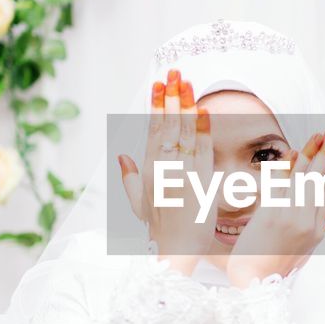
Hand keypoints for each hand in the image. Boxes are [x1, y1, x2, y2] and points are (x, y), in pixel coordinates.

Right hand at [118, 68, 216, 276]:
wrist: (175, 251)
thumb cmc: (159, 229)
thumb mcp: (138, 203)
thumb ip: (129, 177)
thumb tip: (121, 154)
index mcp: (148, 170)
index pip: (153, 130)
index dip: (157, 106)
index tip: (159, 84)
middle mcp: (163, 168)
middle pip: (168, 125)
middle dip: (171, 96)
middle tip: (174, 71)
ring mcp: (182, 174)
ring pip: (184, 133)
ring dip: (186, 105)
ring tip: (188, 82)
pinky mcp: (200, 182)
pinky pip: (202, 151)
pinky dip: (203, 130)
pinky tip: (203, 110)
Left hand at [227, 129, 324, 289]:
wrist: (256, 279)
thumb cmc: (279, 264)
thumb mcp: (308, 247)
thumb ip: (323, 223)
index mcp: (317, 228)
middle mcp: (306, 221)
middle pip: (318, 180)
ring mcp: (288, 217)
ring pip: (302, 179)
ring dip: (310, 153)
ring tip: (318, 136)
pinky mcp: (270, 215)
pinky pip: (280, 185)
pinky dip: (286, 167)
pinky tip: (291, 152)